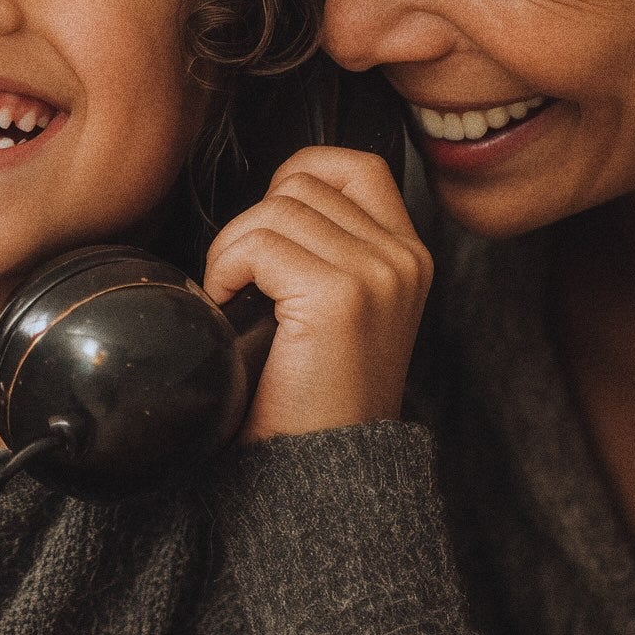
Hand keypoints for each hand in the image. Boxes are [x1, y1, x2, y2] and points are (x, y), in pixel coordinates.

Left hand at [202, 144, 431, 440]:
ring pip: (275, 208)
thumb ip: (325, 245)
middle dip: (254, 223)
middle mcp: (403, 259)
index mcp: (408, 255)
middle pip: (302, 183)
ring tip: (236, 297)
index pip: (354, 165)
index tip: (268, 228)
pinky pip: (258, 244)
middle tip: (243, 280)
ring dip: (233, 249)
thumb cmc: (311, 392)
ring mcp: (377, 275)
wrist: (320, 469)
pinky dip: (226, 270)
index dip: (298, 177)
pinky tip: (230, 308)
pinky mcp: (340, 297)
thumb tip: (274, 195)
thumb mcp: (337, 305)